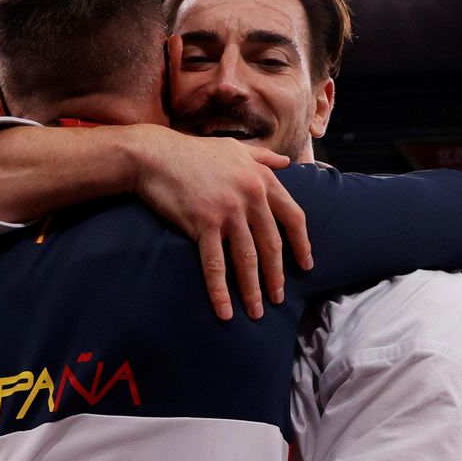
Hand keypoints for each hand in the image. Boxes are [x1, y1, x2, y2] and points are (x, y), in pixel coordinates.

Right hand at [127, 124, 311, 321]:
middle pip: (271, 244)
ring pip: (247, 258)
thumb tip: (287, 163)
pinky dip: (220, 290)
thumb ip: (264, 157)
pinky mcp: (204, 224)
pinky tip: (224, 310)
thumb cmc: (194, 152)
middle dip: (276, 276)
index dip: (302, 244)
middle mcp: (250, 196)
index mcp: (262, 179)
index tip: (306, 265)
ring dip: (252, 289)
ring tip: (256, 312)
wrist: (155, 155)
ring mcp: (228, 211)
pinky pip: (215, 264)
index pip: (293, 216)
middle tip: (278, 298)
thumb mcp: (235, 148)